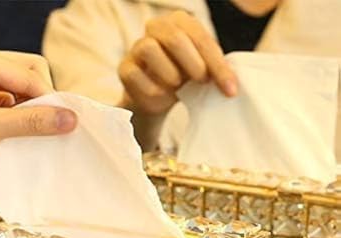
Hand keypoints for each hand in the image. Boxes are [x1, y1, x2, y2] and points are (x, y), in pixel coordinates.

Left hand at [0, 43, 76, 180]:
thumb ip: (31, 122)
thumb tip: (69, 119)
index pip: (30, 73)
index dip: (49, 99)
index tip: (66, 125)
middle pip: (27, 76)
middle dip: (40, 101)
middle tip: (47, 129)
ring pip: (18, 91)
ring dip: (28, 112)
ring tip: (29, 136)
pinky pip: (6, 104)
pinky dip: (15, 119)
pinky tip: (14, 137)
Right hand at [119, 10, 237, 115]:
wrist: (156, 97)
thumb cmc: (183, 78)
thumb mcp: (202, 70)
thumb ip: (214, 68)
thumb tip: (232, 83)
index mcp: (180, 20)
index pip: (201, 37)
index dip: (218, 65)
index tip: (230, 89)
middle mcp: (156, 27)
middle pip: (175, 39)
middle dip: (194, 65)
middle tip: (202, 83)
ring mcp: (136, 46)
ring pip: (151, 51)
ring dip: (170, 75)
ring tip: (177, 87)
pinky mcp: (125, 68)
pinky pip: (137, 76)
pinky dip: (152, 90)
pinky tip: (160, 95)